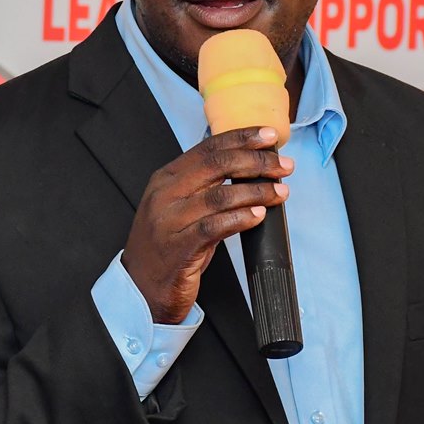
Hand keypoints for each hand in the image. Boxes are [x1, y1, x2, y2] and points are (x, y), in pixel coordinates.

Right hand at [122, 125, 292, 322]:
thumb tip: (249, 166)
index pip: (208, 148)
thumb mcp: (181, 207)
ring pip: (219, 195)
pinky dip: (241, 218)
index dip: (242, 138)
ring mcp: (170, 221)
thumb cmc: (168, 246)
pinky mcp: (179, 248)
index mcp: (167, 178)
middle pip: (217, 166)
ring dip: (257, 191)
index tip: (269, 136)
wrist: (140, 288)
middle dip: (256, 162)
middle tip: (283, 166)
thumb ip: (206, 186)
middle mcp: (166, 195)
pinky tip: (259, 215)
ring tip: (280, 192)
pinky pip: (215, 227)